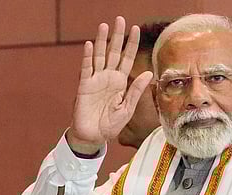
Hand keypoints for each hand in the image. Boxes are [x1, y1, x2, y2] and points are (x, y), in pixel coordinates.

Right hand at [68, 16, 153, 153]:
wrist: (93, 137)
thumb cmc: (110, 125)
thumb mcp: (127, 109)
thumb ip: (136, 91)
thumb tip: (147, 73)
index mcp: (120, 82)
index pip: (127, 58)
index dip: (131, 44)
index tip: (136, 29)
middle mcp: (108, 77)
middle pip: (113, 52)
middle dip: (116, 36)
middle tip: (119, 19)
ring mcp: (95, 80)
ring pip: (99, 56)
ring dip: (101, 41)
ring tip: (104, 26)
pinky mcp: (84, 86)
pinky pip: (86, 69)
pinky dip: (87, 57)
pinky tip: (90, 45)